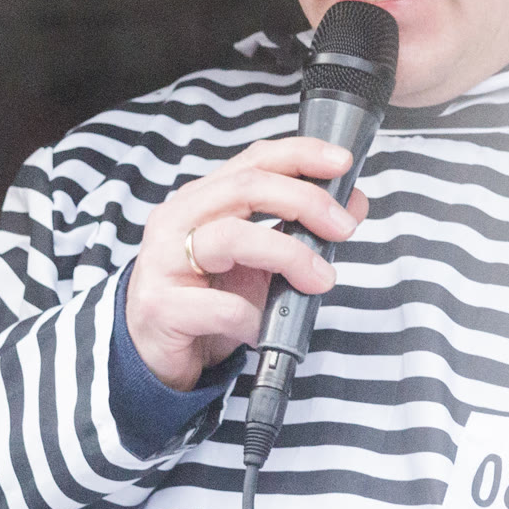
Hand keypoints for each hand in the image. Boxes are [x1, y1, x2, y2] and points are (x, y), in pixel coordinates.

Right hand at [125, 137, 368, 390]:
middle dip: (305, 201)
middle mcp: (177, 219)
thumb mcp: (258, 260)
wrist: (156, 354)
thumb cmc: (207, 299)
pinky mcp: (160, 306)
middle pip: (246, 187)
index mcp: (202, 200)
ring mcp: (163, 260)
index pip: (254, 160)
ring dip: (289, 255)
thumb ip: (297, 229)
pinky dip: (254, 317)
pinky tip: (261, 328)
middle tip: (342, 228)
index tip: (342, 163)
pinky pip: (221, 306)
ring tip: (319, 279)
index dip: (300, 155)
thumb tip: (351, 204)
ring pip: (233, 238)